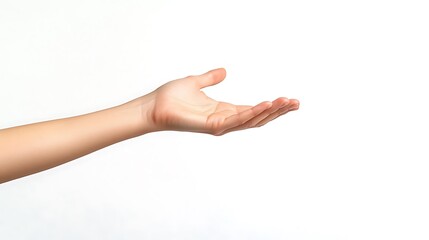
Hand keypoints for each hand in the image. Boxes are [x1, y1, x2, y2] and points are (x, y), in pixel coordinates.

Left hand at [142, 68, 298, 134]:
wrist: (153, 106)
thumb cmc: (171, 97)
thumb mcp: (196, 83)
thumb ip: (210, 78)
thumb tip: (224, 71)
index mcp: (224, 111)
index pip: (254, 110)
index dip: (271, 106)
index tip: (289, 99)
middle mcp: (225, 120)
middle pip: (258, 118)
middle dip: (278, 111)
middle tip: (296, 103)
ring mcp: (220, 125)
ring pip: (251, 120)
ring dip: (270, 112)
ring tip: (287, 102)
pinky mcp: (212, 125)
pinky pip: (236, 120)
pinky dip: (251, 113)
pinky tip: (265, 104)